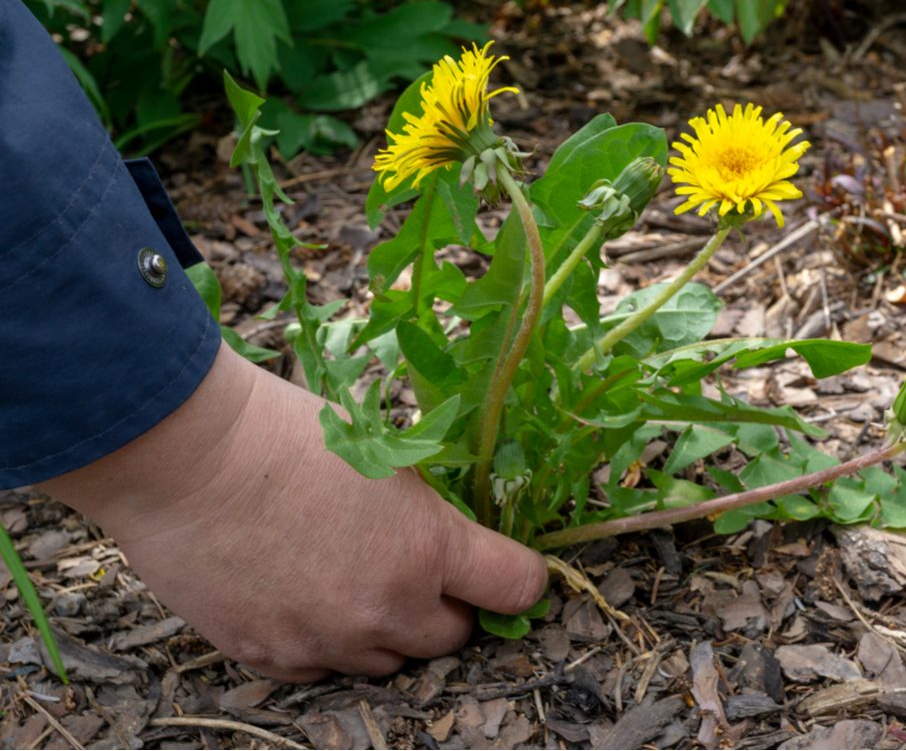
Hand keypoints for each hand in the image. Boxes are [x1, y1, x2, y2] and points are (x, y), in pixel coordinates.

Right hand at [38, 342, 547, 680]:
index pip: (516, 587)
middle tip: (418, 572)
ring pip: (387, 662)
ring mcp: (326, 641)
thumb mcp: (385, 458)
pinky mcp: (271, 657)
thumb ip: (426, 516)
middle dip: (446, 608)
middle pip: (452, 639)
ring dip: (387, 631)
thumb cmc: (288, 434)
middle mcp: (385, 608)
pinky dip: (327, 642)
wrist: (188, 458)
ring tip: (352, 580)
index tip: (508, 570)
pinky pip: (323, 668)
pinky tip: (302, 597)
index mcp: (426, 549)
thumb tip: (449, 541)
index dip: (520, 577)